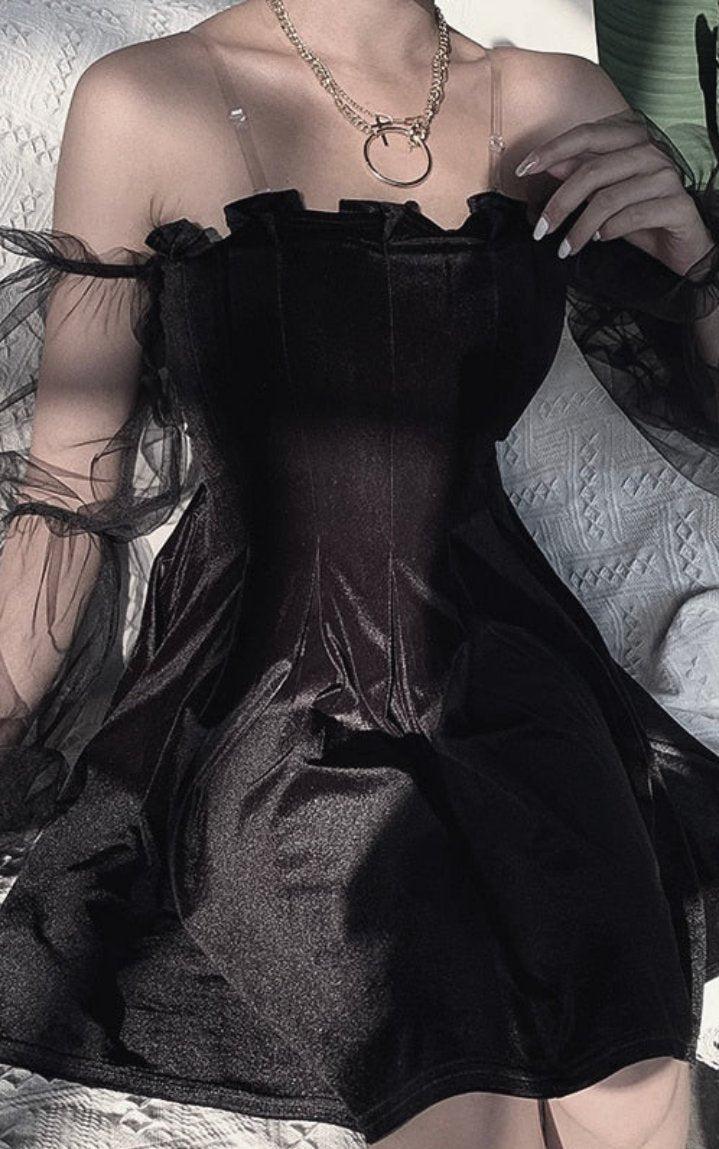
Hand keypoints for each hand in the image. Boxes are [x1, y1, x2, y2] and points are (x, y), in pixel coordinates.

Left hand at [515, 107, 715, 276]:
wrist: (682, 247)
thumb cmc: (639, 219)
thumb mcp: (604, 198)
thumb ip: (581, 178)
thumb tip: (549, 164)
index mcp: (633, 140)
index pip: (586, 134)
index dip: (551, 150)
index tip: (522, 171)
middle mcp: (652, 152)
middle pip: (592, 170)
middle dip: (559, 203)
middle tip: (540, 231)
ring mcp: (667, 177)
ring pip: (608, 198)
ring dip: (579, 228)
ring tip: (566, 249)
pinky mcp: (677, 204)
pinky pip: (631, 216)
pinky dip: (608, 232)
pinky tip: (599, 241)